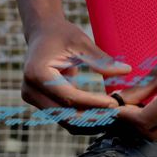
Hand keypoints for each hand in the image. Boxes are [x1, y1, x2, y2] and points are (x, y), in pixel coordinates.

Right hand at [21, 20, 141, 134]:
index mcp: (37, 74)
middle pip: (65, 115)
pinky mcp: (40, 103)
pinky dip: (83, 119)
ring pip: (65, 121)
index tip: (114, 104)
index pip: (69, 97)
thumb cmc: (62, 34)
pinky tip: (102, 115)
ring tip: (112, 117)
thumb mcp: (81, 43)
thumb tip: (126, 70)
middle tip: (117, 116)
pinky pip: (64, 118)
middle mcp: (30, 90)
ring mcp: (32, 99)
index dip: (93, 103)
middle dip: (93, 118)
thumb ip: (101, 60)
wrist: (43, 33)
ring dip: (90, 123)